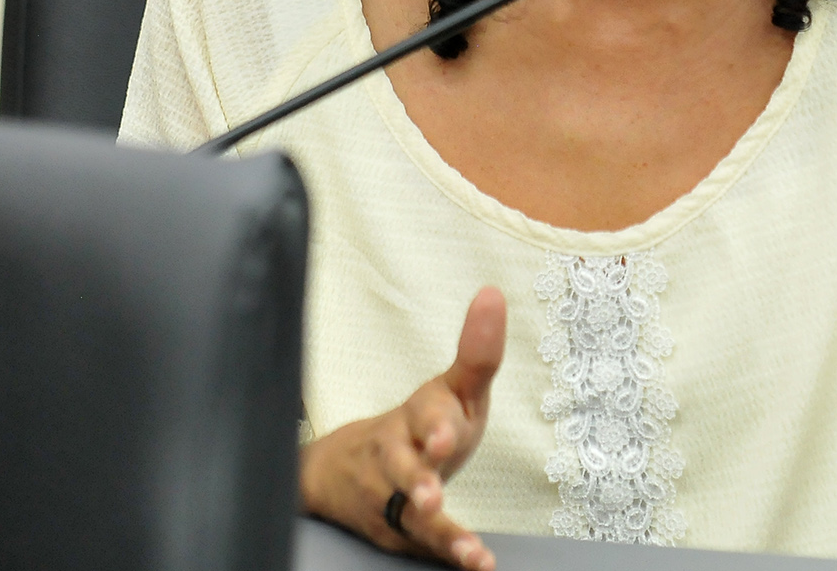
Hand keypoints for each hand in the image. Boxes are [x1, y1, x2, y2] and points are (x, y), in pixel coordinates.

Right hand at [301, 287, 506, 569]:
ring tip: (462, 544)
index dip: (433, 424)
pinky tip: (477, 561)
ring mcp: (389, 494)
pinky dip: (448, 552)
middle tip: (430, 491)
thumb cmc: (419, 425)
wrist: (343, 470)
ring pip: (406, 509)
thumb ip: (477, 353)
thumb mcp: (450, 390)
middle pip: (403, 464)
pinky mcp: (393, 529)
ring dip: (435, 526)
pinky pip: (420, 542)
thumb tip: (493, 293)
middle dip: (416, 477)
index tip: (443, 434)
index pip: (425, 413)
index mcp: (416, 413)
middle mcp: (396, 452)